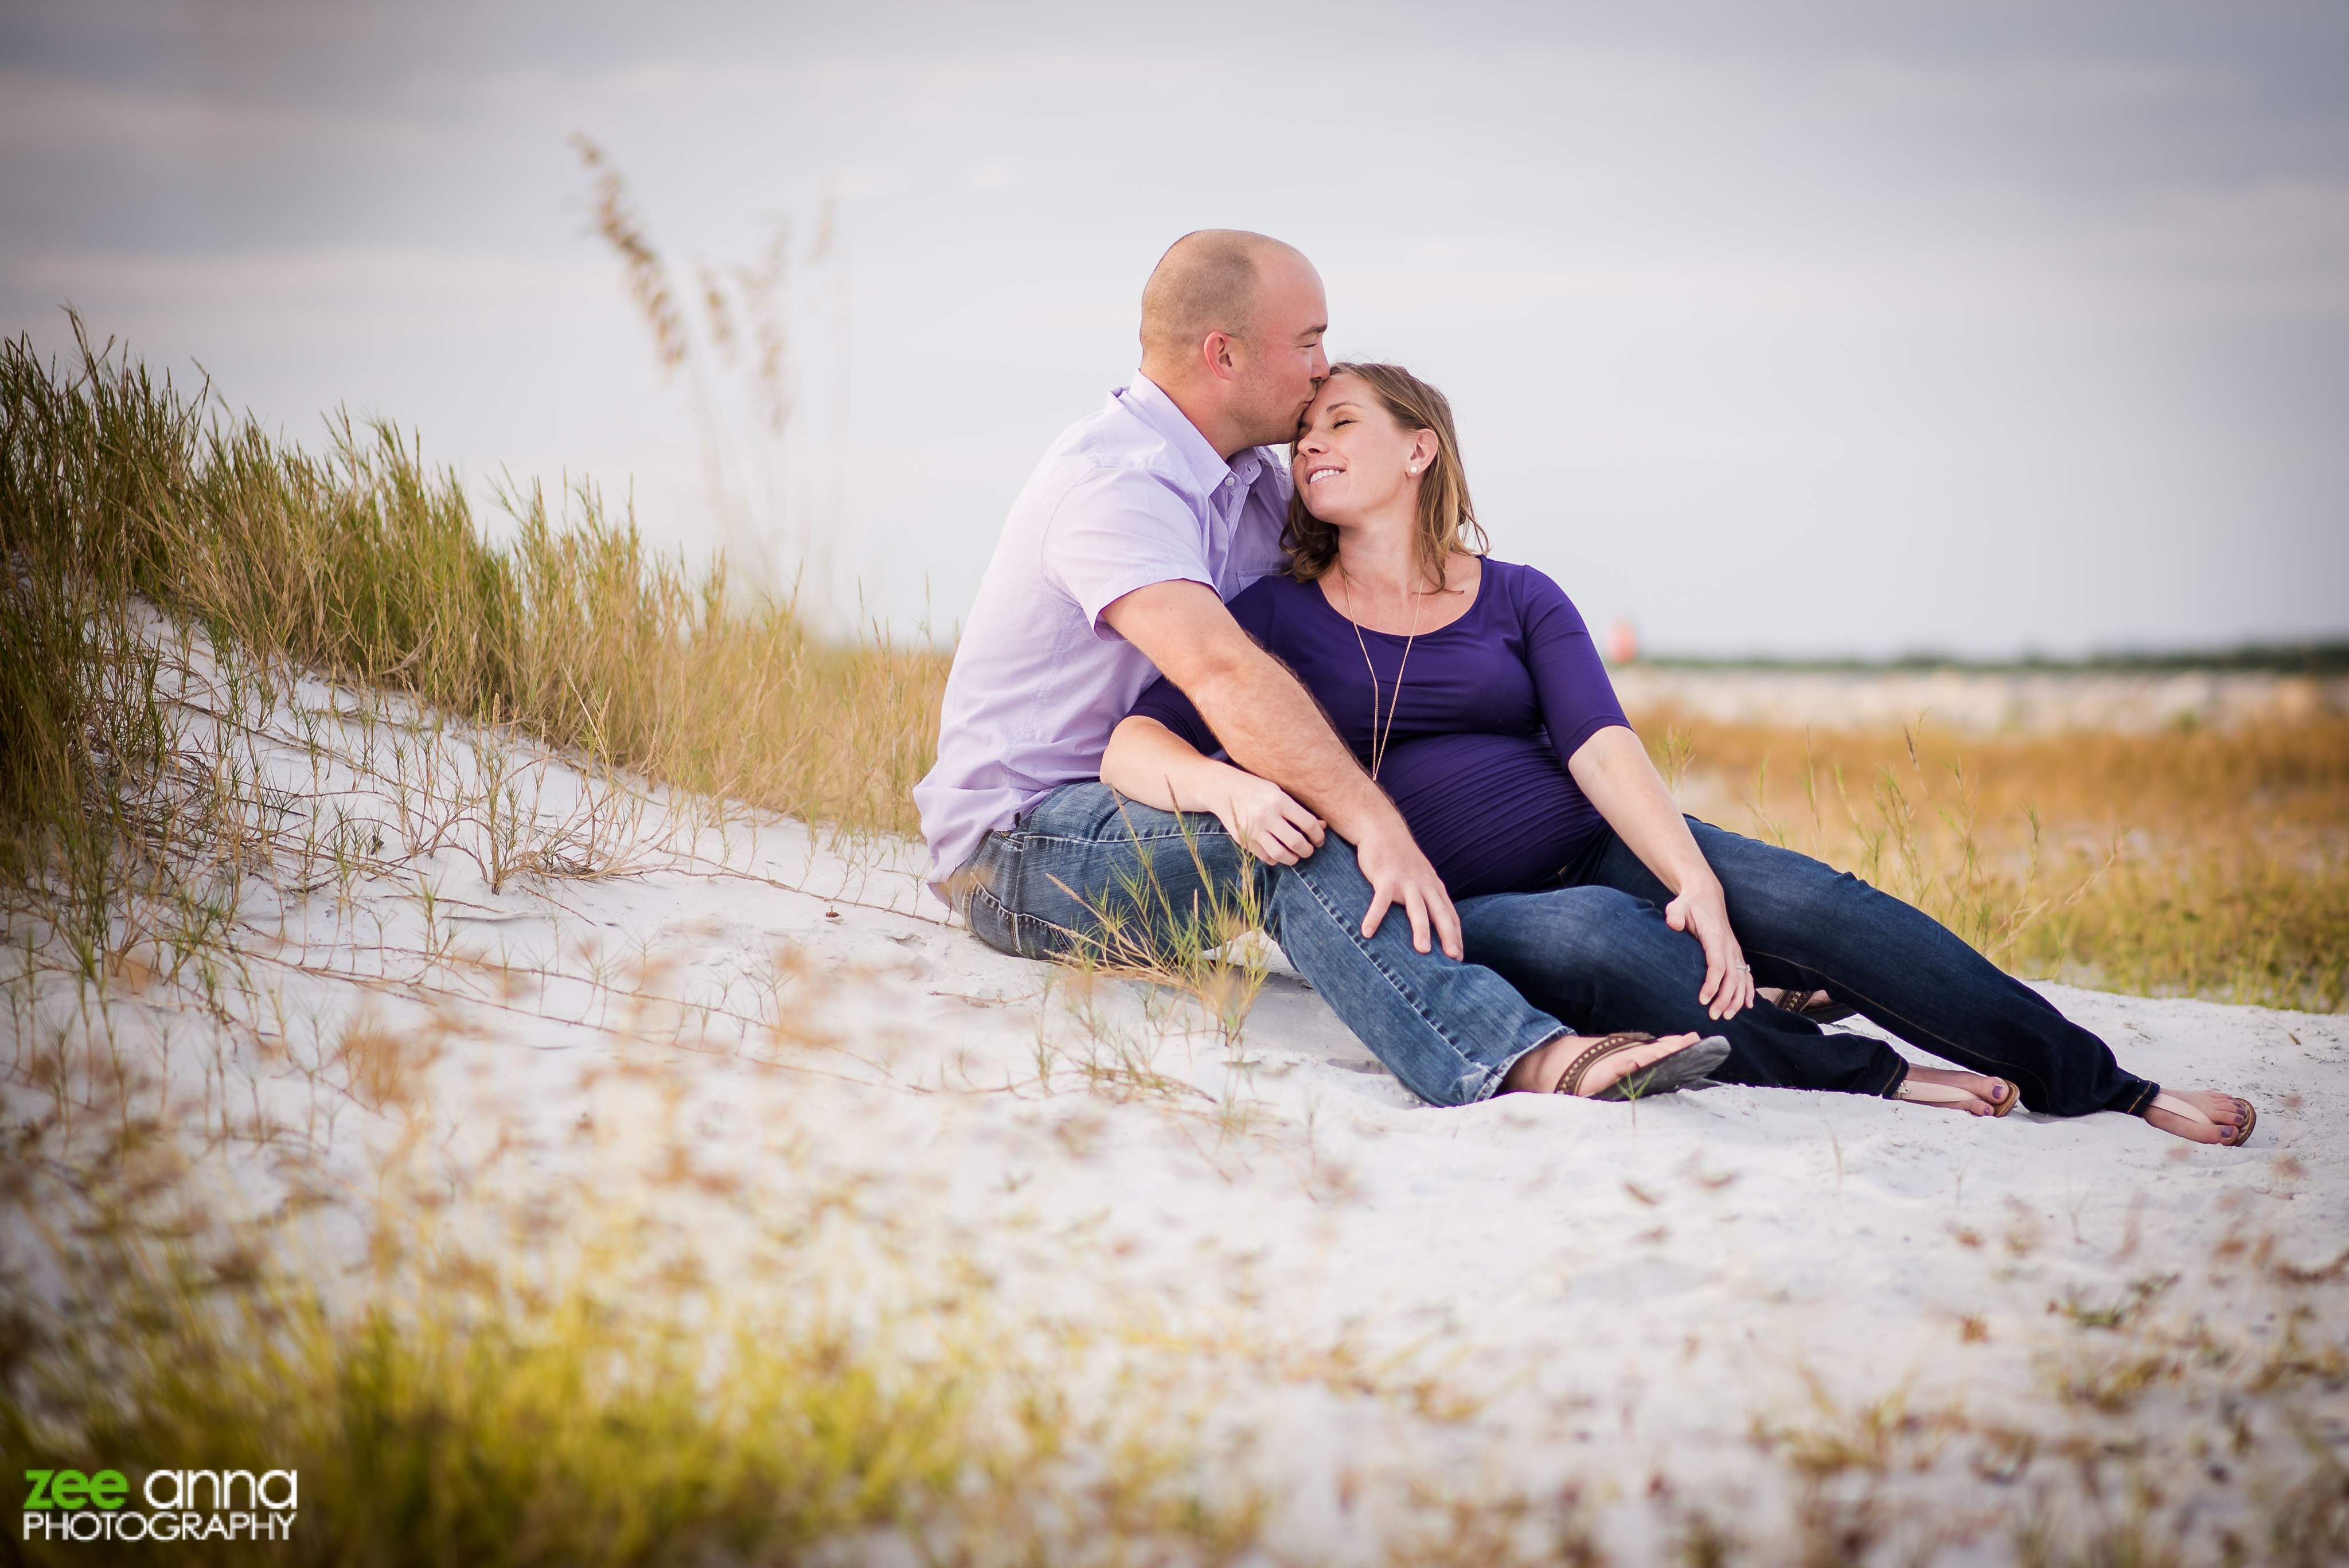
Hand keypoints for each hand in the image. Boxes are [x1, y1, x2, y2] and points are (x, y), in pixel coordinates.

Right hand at [1212, 773, 1325, 864]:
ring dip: (1293, 859)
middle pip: (1296, 843)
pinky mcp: (1244, 840)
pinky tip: (1279, 852)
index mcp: (1279, 800)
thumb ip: (1299, 810)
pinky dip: (1276, 859)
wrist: (1224, 790)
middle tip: (1309, 849)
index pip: (1308, 824)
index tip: (1319, 839)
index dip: (1318, 835)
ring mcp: (1254, 830)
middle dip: (1308, 850)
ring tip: (1296, 855)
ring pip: (1281, 855)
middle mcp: (1267, 816)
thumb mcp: (1278, 792)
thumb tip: (1322, 826)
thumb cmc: (1257, 790)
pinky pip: (1266, 857)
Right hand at [1353, 816, 1463, 959]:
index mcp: (1434, 886)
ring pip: (1416, 908)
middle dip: (1448, 936)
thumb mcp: (1420, 875)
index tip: (1458, 957)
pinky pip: (1380, 900)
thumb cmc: (1400, 858)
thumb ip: (1427, 896)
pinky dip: (1374, 917)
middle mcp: (1424, 884)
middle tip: (1453, 958)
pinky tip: (1367, 932)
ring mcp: (1406, 880)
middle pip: (1439, 913)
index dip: (1455, 935)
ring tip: (1422, 951)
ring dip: (1420, 929)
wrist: (1382, 829)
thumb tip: (1430, 924)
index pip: (1449, 914)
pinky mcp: (1385, 877)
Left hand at [1665, 879, 1752, 1019]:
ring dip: (1737, 999)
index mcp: (1716, 937)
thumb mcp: (1678, 906)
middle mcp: (1729, 946)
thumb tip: (1673, 924)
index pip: (1717, 966)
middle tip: (1714, 1015)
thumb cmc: (1689, 904)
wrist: (1706, 895)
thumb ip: (1675, 915)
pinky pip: (1746, 974)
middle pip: (1732, 977)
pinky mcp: (1735, 953)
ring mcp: (1734, 950)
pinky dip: (1749, 990)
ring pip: (1742, 978)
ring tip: (1727, 1015)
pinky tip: (1748, 1005)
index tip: (1703, 1000)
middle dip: (1725, 998)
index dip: (1712, 984)